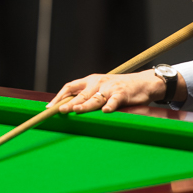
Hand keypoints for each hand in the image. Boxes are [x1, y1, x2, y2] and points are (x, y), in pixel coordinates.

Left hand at [46, 70, 167, 113]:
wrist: (143, 83)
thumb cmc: (118, 88)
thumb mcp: (101, 88)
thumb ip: (87, 96)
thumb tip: (68, 108)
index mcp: (90, 80)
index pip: (70, 86)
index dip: (59, 96)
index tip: (50, 107)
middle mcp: (98, 82)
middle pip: (80, 94)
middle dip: (69, 103)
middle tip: (60, 111)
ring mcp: (110, 88)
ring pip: (95, 98)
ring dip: (85, 105)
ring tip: (76, 110)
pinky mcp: (122, 93)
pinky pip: (114, 100)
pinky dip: (110, 105)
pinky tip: (105, 111)